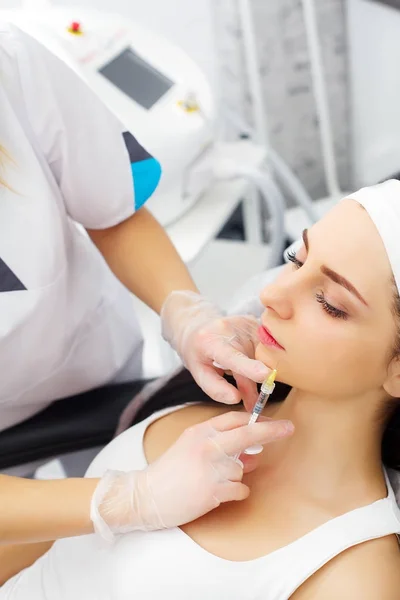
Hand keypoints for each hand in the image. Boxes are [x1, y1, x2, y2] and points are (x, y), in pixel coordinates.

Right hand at [90, 411, 293, 540]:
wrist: (146, 495)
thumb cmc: (169, 471)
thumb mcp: (189, 446)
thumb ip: (219, 443)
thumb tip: (252, 453)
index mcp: (200, 431)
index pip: (235, 419)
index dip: (258, 420)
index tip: (274, 422)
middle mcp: (207, 446)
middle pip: (248, 434)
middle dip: (272, 430)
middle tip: (289, 429)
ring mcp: (211, 468)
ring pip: (243, 469)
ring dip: (237, 476)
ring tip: (213, 481)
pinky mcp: (213, 491)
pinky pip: (240, 489)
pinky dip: (236, 493)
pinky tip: (217, 493)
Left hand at [160, 291, 270, 409]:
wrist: (198, 324)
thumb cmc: (197, 352)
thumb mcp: (198, 373)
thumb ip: (215, 388)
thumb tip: (237, 399)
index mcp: (212, 342)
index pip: (232, 357)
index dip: (249, 367)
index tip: (265, 375)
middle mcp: (231, 329)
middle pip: (252, 362)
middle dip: (253, 382)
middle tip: (249, 400)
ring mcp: (246, 323)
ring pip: (263, 356)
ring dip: (255, 369)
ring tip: (238, 365)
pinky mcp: (256, 322)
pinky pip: (267, 348)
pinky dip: (261, 358)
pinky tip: (247, 355)